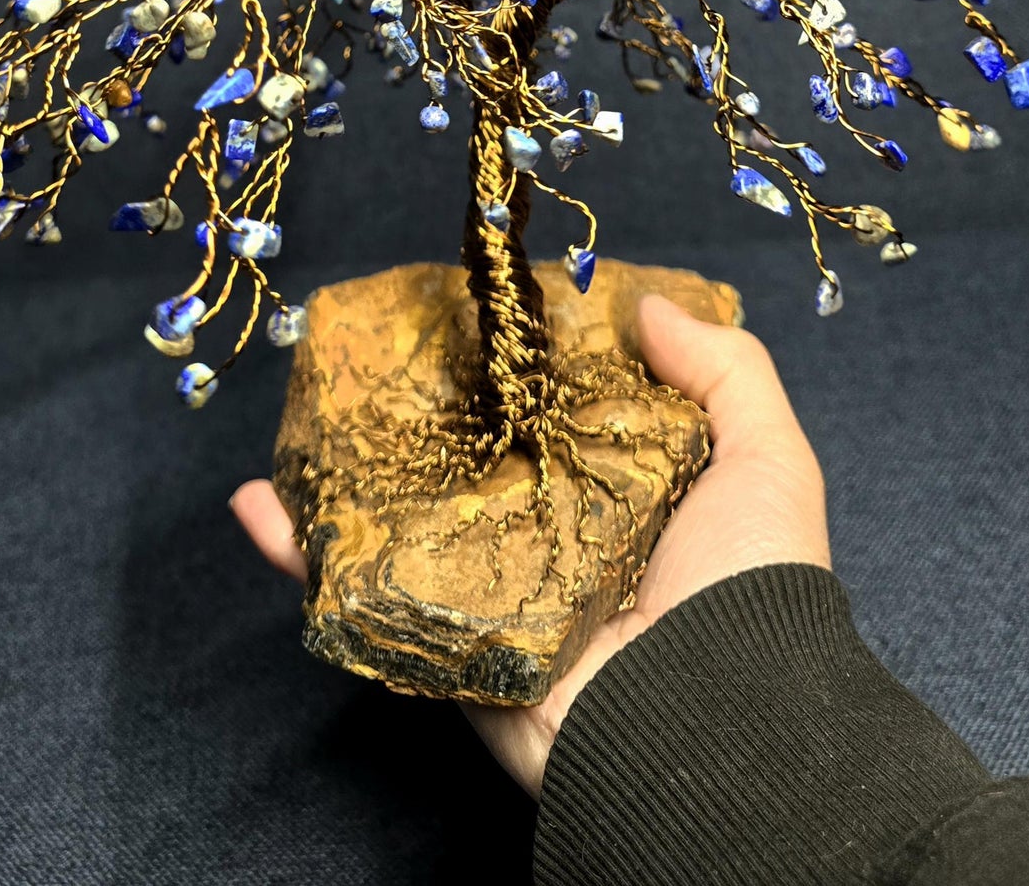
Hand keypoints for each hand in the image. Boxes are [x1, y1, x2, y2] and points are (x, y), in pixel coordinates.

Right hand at [230, 292, 829, 797]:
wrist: (707, 724)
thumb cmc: (746, 586)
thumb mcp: (769, 460)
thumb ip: (726, 372)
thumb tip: (649, 304)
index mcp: (623, 495)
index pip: (554, 415)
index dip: (516, 363)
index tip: (470, 304)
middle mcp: (551, 538)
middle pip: (467, 459)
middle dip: (415, 410)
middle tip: (366, 352)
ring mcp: (491, 589)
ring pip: (399, 519)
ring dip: (340, 472)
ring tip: (297, 413)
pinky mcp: (443, 640)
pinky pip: (362, 594)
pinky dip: (300, 554)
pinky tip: (259, 505)